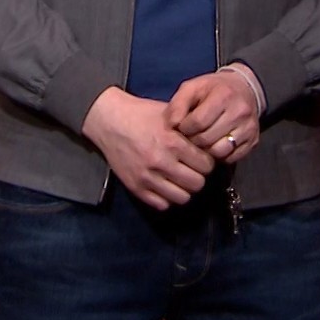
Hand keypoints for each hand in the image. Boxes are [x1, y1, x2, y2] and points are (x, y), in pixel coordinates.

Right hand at [81, 87, 213, 209]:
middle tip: (191, 169)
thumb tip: (210, 143)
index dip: (206, 161)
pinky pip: (162, 205)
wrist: (109, 120)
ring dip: (183, 189)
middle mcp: (161, 162)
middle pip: (197, 184)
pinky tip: (164, 185)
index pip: (206, 165)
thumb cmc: (141, 114)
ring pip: (182, 198)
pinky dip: (166, 197)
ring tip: (178, 179)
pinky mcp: (136, 187)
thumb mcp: (169, 114)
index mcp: (173, 142)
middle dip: (197, 176)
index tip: (200, 158)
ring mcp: (147, 177)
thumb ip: (190, 128)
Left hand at [167, 70, 260, 163]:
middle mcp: (240, 112)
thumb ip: (178, 104)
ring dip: (206, 151)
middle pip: (207, 139)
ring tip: (201, 142)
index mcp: (223, 96)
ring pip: (220, 151)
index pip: (198, 122)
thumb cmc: (212, 89)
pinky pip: (232, 158)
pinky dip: (220, 156)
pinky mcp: (254, 141)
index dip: (184, 127)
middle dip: (193, 141)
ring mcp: (249, 128)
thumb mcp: (192, 88)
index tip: (181, 126)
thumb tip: (171, 125)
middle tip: (189, 136)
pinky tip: (214, 145)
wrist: (243, 89)